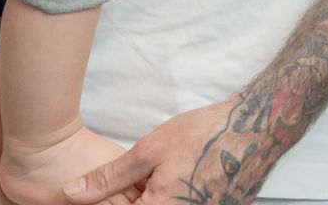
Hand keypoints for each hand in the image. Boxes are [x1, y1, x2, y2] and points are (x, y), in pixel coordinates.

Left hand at [64, 97, 281, 204]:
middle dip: (128, 198)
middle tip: (139, 174)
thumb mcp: (148, 150)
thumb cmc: (205, 136)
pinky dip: (170, 198)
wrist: (257, 129)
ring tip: (157, 174)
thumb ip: (107, 178)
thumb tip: (70, 194)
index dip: (104, 200)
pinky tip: (177, 177)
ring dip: (149, 197)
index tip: (97, 188)